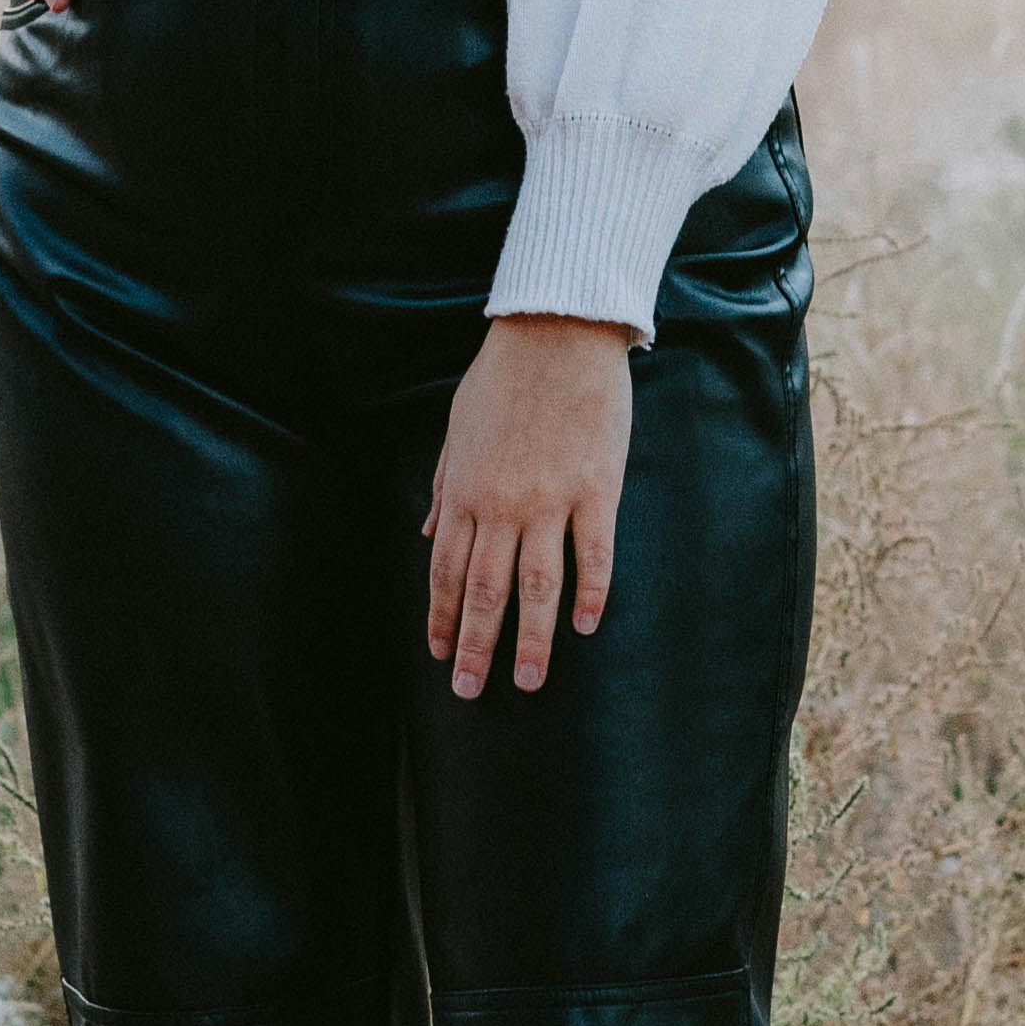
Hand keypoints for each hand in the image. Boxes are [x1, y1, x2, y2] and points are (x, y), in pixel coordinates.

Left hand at [425, 315, 634, 698]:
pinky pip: (593, 554)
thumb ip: (443, 484)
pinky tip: (585, 627)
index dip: (443, 618)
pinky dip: (589, 593)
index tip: (440, 656)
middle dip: (474, 646)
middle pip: (485, 591)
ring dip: (528, 640)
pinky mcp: (597, 490)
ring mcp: (550, 500)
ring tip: (526, 682)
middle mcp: (502, 505)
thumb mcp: (457, 428)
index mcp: (464, 491)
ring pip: (536, 586)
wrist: (556, 333)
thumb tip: (427, 532)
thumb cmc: (503, 377)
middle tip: (470, 692)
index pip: (447, 571)